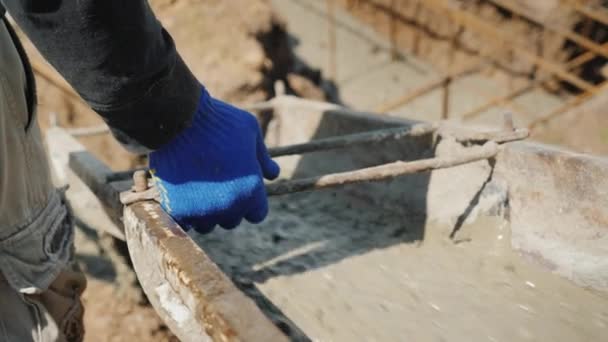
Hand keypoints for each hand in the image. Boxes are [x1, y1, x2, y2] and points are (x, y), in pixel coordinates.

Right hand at [149, 88, 279, 232]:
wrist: (180, 119)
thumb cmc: (219, 122)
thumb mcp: (250, 132)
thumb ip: (263, 158)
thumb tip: (273, 175)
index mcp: (251, 190)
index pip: (257, 214)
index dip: (250, 203)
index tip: (241, 191)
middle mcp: (229, 206)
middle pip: (232, 220)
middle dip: (227, 206)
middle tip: (216, 185)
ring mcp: (202, 211)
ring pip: (207, 224)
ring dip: (205, 212)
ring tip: (197, 188)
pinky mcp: (178, 211)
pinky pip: (185, 223)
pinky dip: (184, 213)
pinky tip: (182, 196)